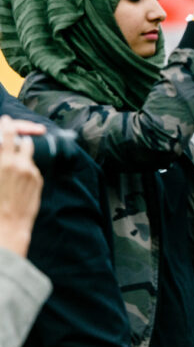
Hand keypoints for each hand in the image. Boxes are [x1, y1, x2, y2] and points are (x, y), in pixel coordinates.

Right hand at [0, 115, 44, 256]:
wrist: (9, 225)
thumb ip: (1, 160)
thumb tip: (4, 151)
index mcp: (2, 162)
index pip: (5, 136)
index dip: (7, 126)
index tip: (6, 121)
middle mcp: (17, 163)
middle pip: (21, 141)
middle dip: (19, 133)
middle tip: (16, 128)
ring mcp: (30, 171)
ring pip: (29, 153)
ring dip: (25, 149)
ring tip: (23, 146)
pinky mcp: (38, 179)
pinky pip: (32, 167)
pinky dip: (28, 165)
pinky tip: (22, 172)